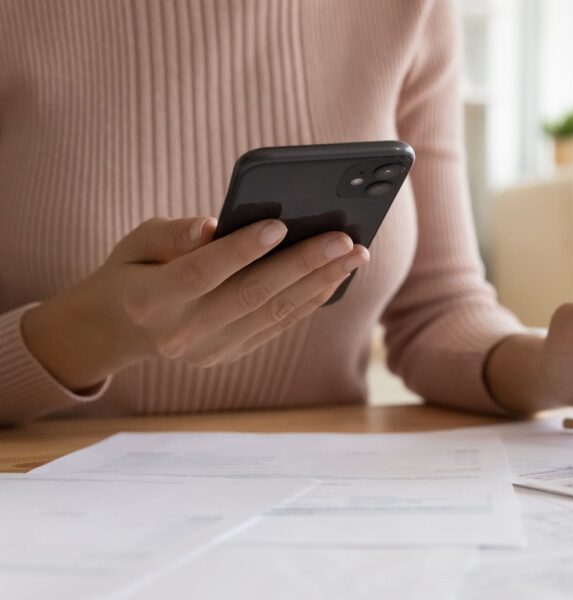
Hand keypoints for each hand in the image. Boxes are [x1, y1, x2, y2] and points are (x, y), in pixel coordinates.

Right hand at [22, 217, 368, 390]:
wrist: (118, 329)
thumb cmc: (132, 269)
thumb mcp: (136, 242)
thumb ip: (172, 234)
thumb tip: (211, 226)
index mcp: (149, 300)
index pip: (201, 273)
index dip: (240, 250)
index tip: (280, 223)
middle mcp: (181, 333)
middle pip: (251, 296)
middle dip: (303, 265)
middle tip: (345, 239)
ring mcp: (208, 350)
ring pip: (273, 314)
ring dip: (320, 283)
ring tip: (355, 256)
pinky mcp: (230, 354)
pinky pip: (278, 326)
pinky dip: (310, 301)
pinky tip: (335, 277)